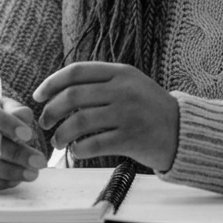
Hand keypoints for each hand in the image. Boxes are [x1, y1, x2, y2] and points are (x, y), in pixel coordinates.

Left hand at [33, 62, 179, 172]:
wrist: (184, 131)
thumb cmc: (150, 108)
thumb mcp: (131, 83)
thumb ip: (101, 82)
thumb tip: (59, 89)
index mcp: (120, 72)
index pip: (76, 71)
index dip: (51, 83)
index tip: (38, 96)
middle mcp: (123, 90)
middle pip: (72, 96)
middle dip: (50, 111)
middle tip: (44, 123)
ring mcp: (127, 114)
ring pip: (78, 121)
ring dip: (61, 134)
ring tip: (58, 142)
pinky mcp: (131, 139)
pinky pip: (93, 144)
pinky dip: (78, 149)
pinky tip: (77, 151)